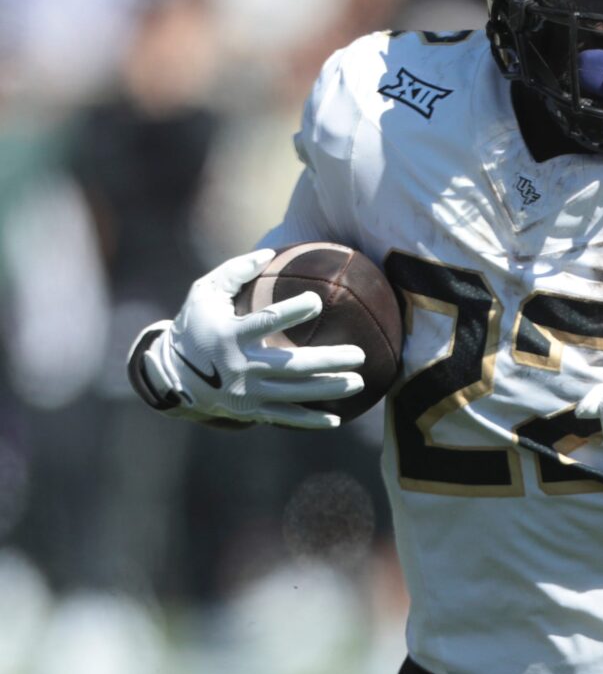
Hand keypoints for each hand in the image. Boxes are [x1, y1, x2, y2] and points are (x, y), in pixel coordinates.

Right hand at [134, 249, 365, 428]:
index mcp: (230, 335)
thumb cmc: (195, 325)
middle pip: (292, 365)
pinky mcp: (249, 410)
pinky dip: (310, 421)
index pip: (266, 321)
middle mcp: (240, 366)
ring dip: (329, 389)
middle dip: (328, 361)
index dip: (292, 311)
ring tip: (359, 382)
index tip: (317, 302)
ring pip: (294, 394)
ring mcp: (245, 392)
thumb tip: (268, 252)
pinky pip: (284, 417)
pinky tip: (336, 419)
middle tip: (360, 354)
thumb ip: (234, 271)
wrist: (171, 375)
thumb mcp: (204, 293)